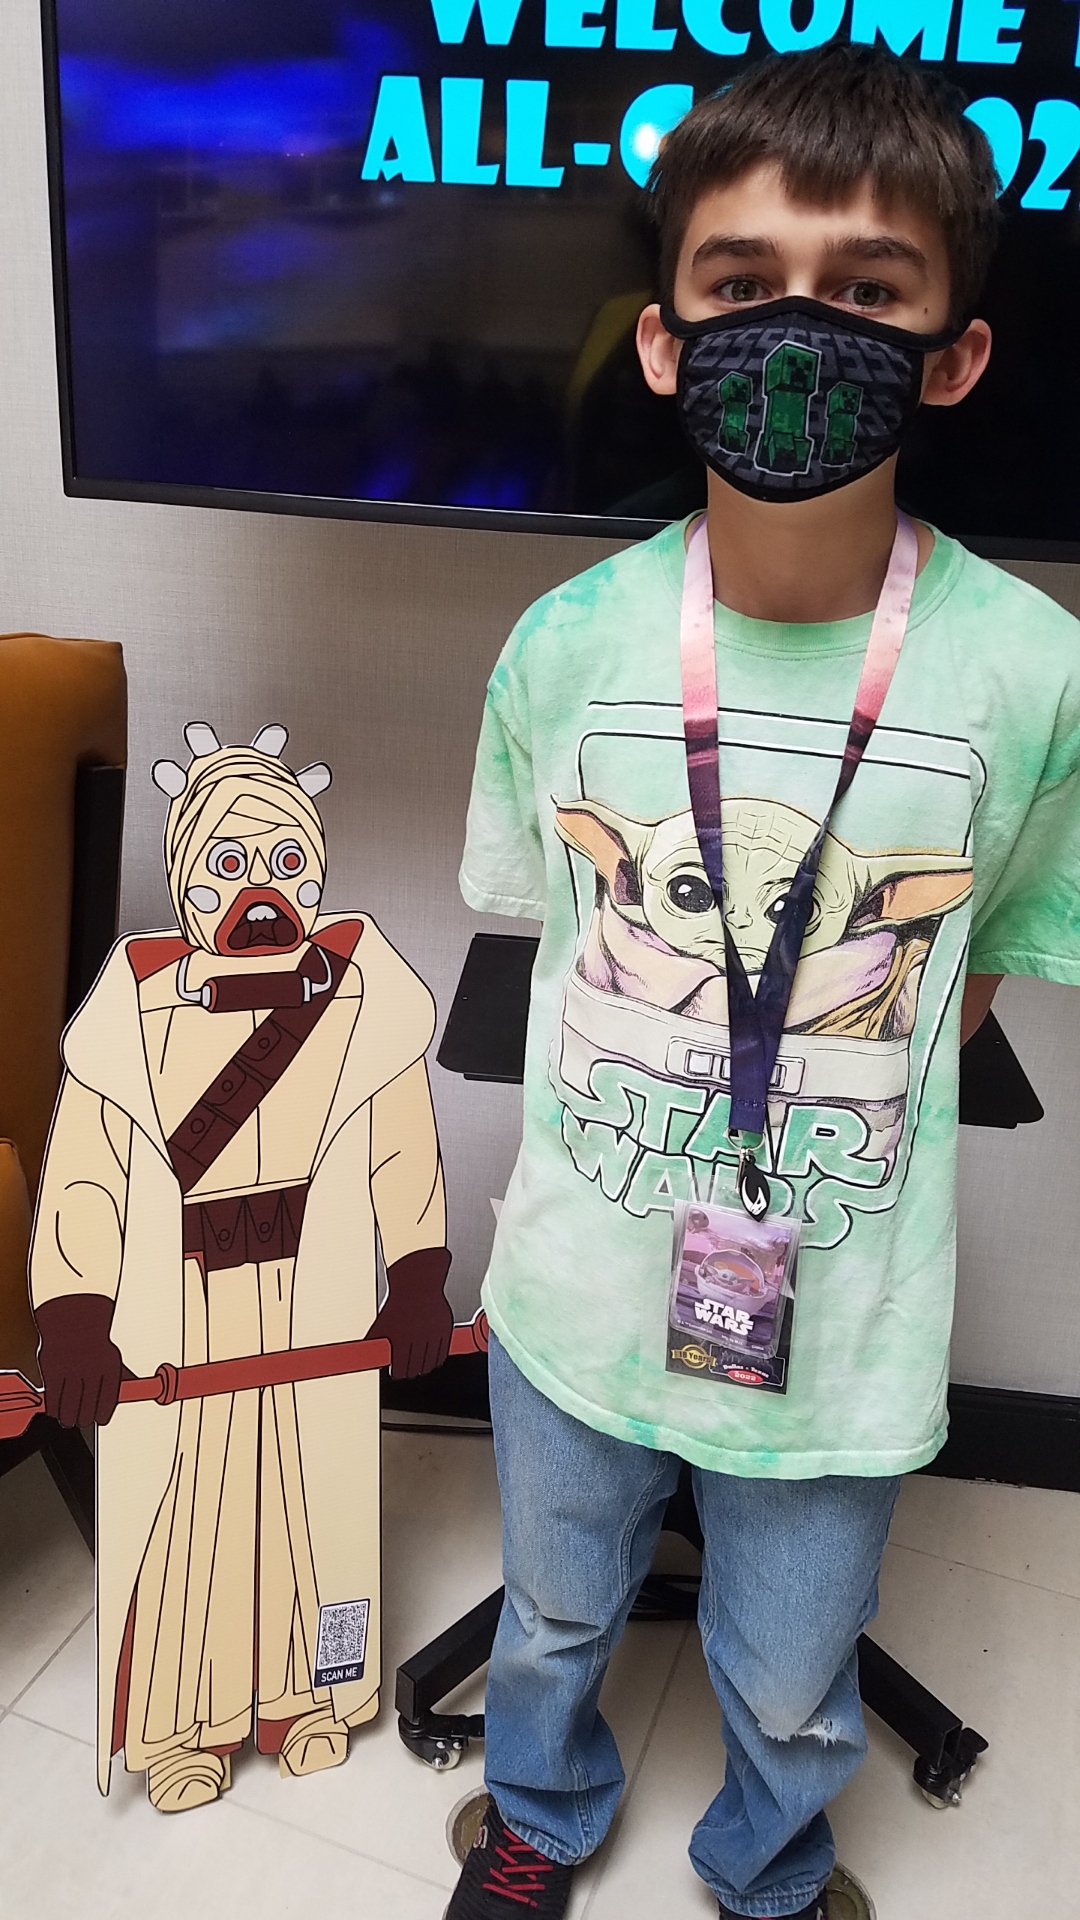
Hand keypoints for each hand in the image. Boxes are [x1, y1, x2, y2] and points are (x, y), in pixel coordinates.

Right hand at [34, 1293, 125, 1426]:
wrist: (73, 1319)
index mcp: (109, 1367)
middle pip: (87, 1408)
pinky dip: (54, 1408)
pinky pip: (53, 1398)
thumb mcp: (113, 1357)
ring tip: (69, 1420)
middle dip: (85, 1419)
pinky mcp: (53, 1369)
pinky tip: (56, 1410)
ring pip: (69, 1406)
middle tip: (82, 1421)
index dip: (103, 1415)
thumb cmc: (96, 1341)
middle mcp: (91, 1369)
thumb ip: (122, 1377)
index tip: (100, 1420)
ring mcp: (71, 1370)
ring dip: (69, 1418)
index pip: (108, 1400)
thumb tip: (143, 1393)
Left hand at [367, 1248, 453, 1379]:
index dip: (398, 1373)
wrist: (417, 1284)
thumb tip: (360, 1357)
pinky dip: (437, 1360)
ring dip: (424, 1368)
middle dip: (411, 1372)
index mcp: (400, 1338)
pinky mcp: (445, 1330)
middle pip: (416, 1367)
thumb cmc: (398, 1304)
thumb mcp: (381, 1323)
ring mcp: (433, 1334)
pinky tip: (432, 1360)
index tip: (397, 1373)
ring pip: (430, 1362)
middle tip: (408, 1373)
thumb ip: (372, 1343)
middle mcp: (418, 1337)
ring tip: (419, 1368)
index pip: (400, 1367)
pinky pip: (442, 1353)